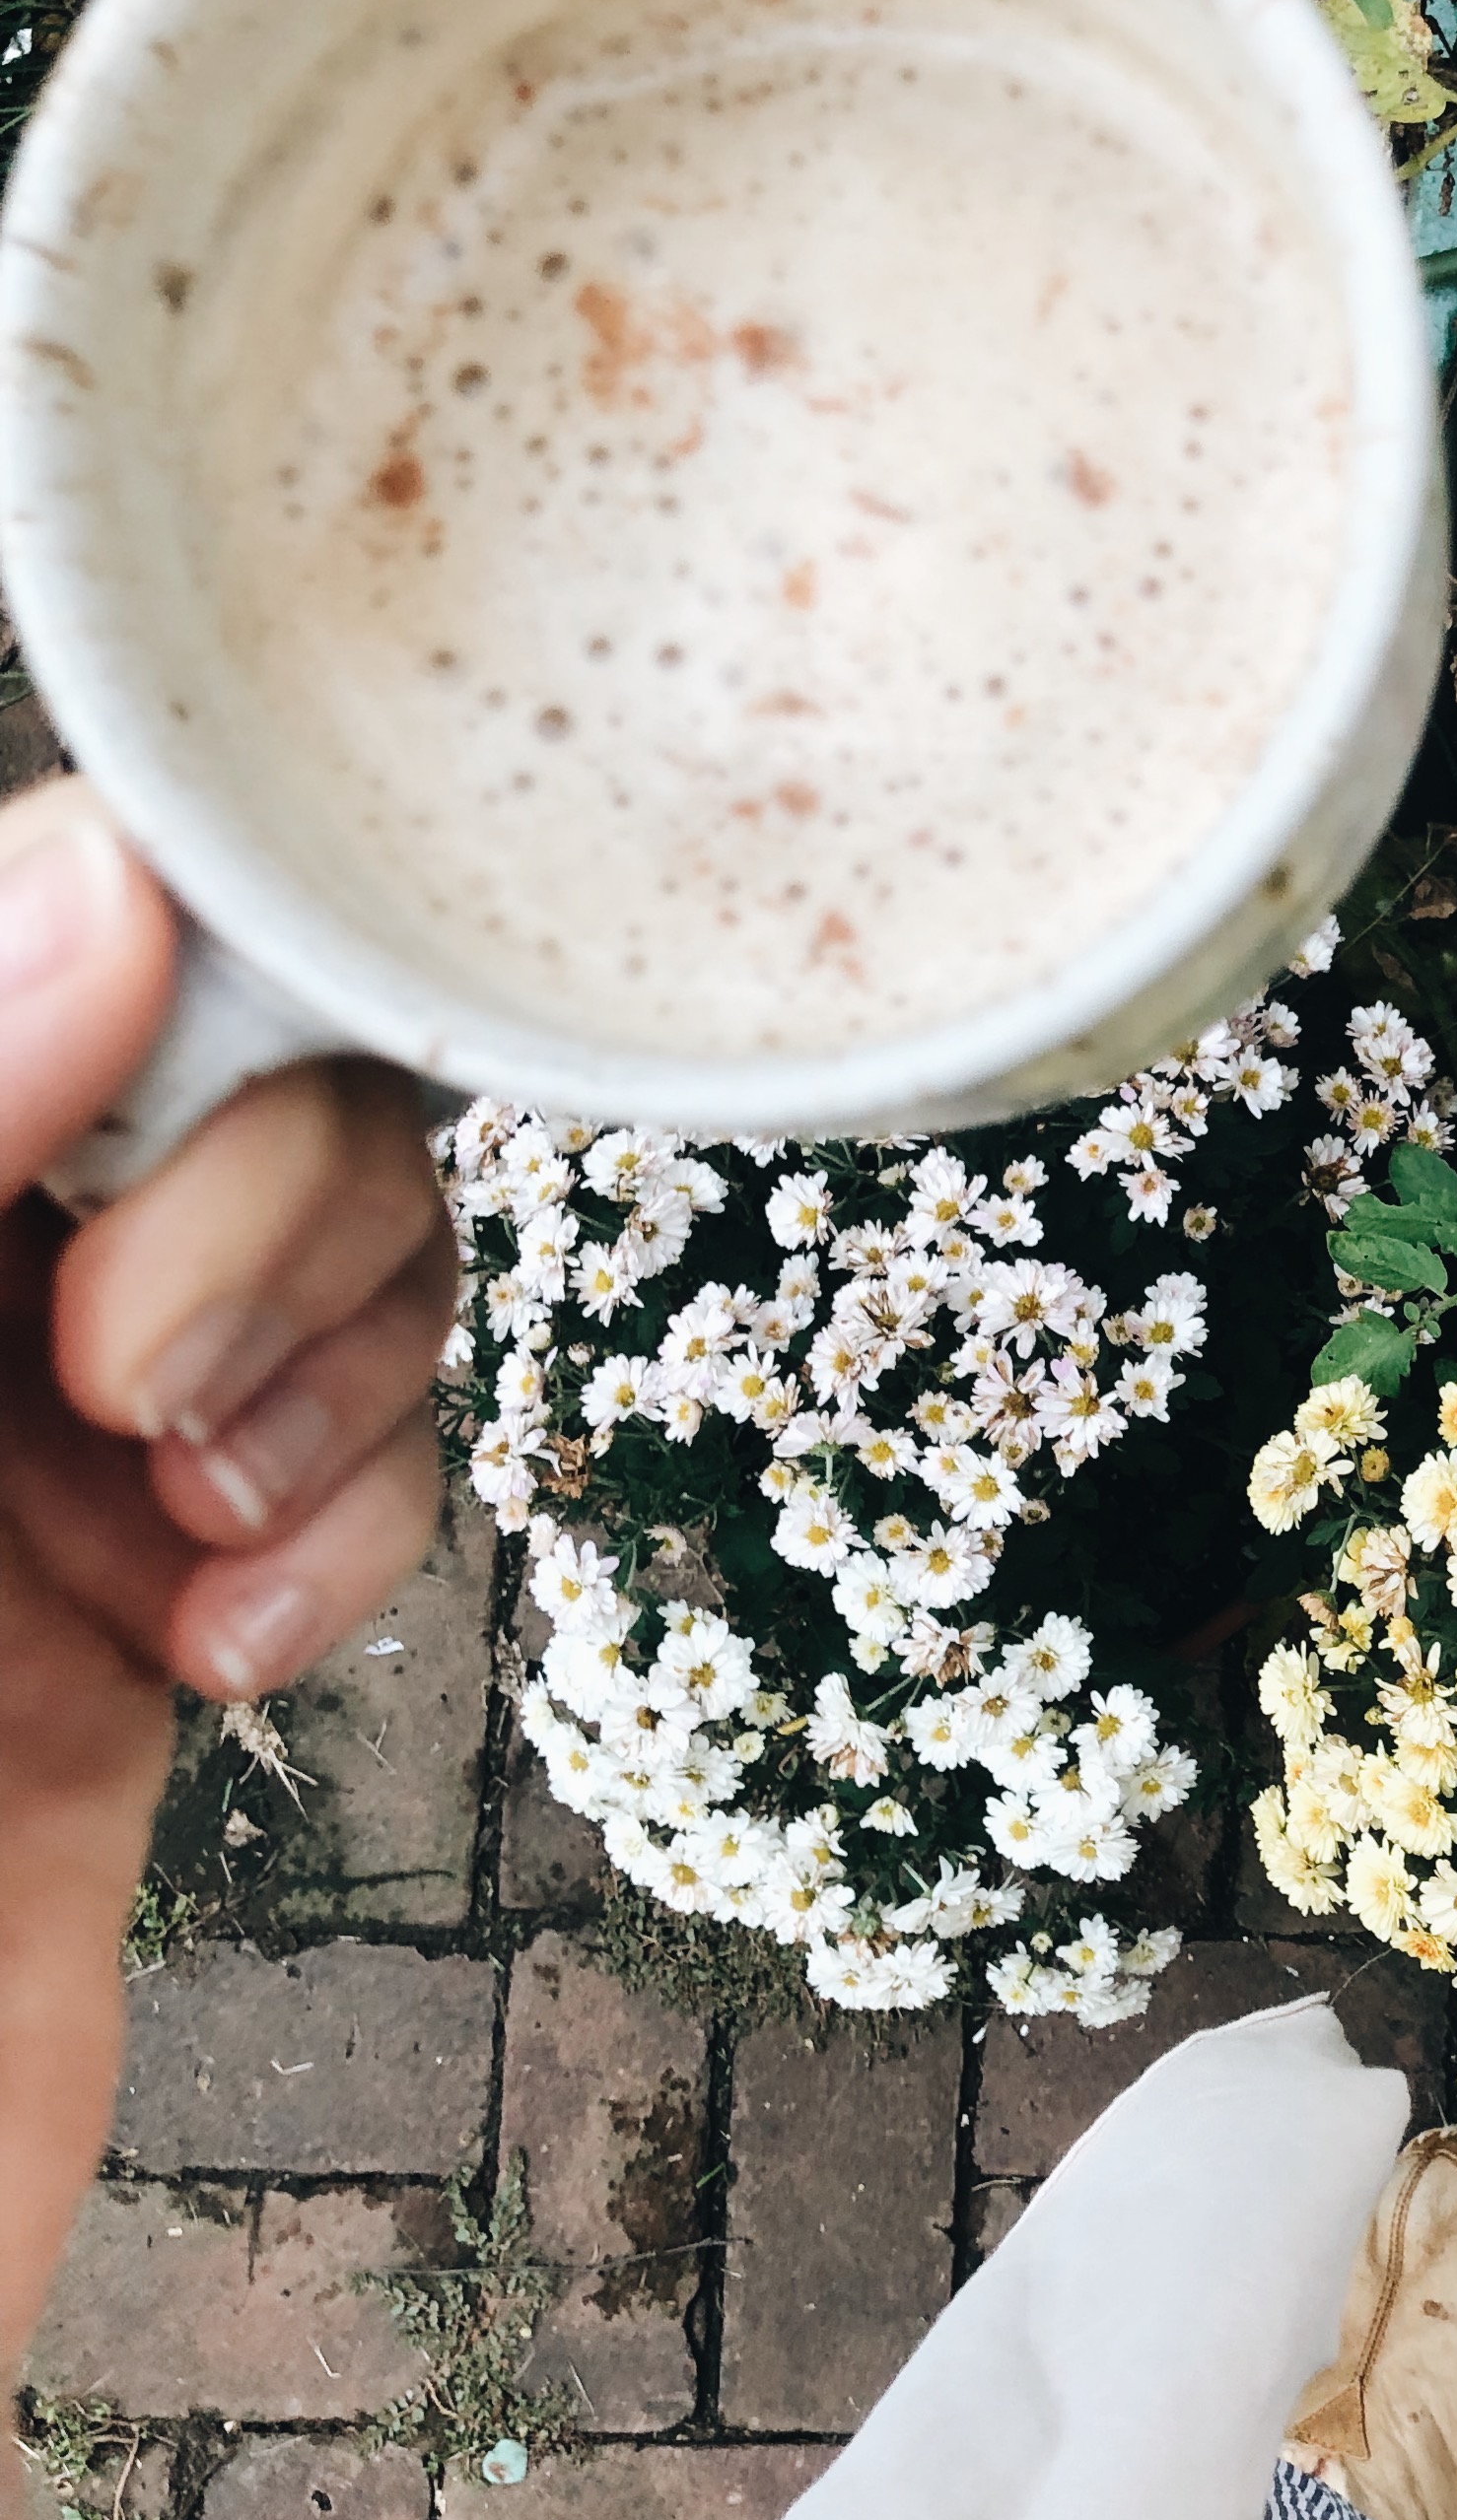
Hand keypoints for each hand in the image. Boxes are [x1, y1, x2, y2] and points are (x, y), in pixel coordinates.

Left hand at [0, 781, 455, 2376]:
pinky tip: (238, 1649)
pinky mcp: (148, 1595)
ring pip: (340, 1261)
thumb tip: (97, 870)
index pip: (43, 937)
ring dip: (337, 1382)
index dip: (159, 988)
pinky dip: (358, 1538)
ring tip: (207, 1543)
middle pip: (232, 1073)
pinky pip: (360, 1471)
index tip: (147, 1147)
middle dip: (261, 1219)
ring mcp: (29, 1437)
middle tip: (145, 1397)